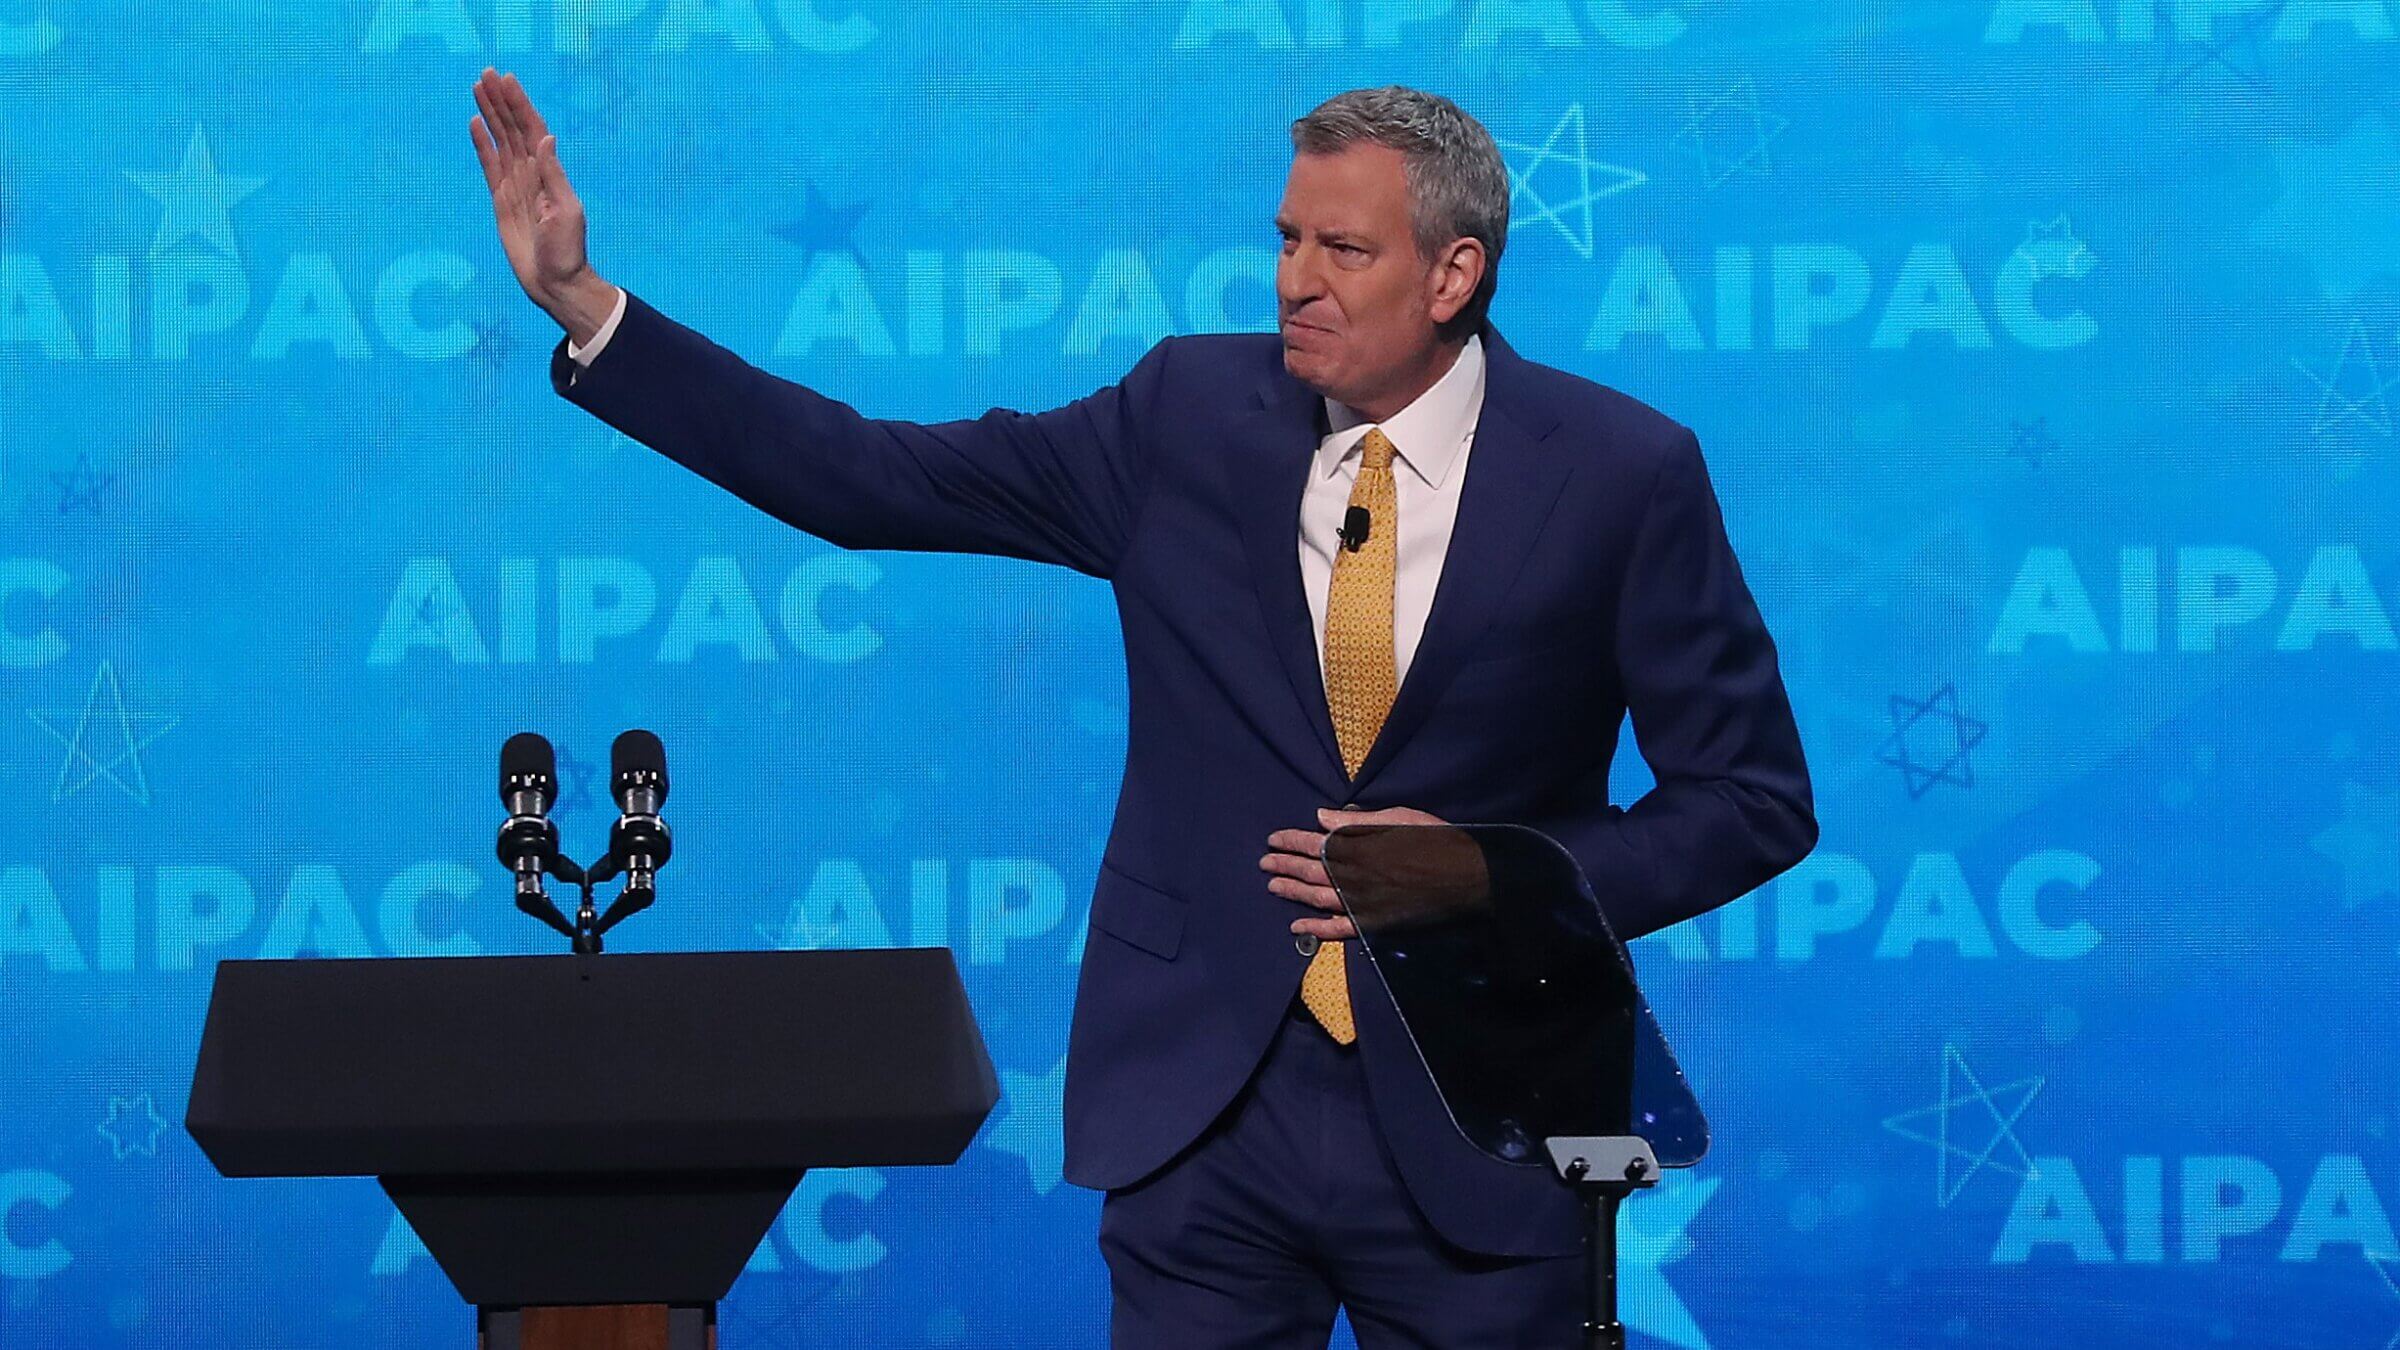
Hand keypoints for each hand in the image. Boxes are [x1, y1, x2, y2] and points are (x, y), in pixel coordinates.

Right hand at [470, 68, 613, 343]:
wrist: (556, 282)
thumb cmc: (567, 251)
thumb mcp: (565, 212)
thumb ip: (553, 176)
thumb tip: (545, 138)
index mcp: (550, 173)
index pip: (532, 129)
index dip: (519, 103)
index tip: (505, 79)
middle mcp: (533, 174)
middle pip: (513, 128)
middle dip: (501, 101)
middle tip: (485, 73)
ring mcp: (516, 186)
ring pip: (500, 141)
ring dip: (490, 115)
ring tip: (478, 88)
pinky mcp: (502, 201)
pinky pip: (489, 166)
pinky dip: (482, 145)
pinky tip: (475, 123)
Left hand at [1261, 805, 1445, 941]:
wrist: (1467, 878)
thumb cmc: (1435, 840)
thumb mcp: (1398, 818)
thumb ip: (1356, 821)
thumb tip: (1321, 817)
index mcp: (1358, 846)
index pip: (1313, 842)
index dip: (1290, 841)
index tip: (1272, 839)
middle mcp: (1353, 876)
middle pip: (1309, 870)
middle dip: (1284, 864)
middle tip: (1264, 862)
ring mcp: (1361, 903)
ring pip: (1316, 897)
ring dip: (1292, 892)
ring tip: (1272, 886)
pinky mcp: (1373, 924)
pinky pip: (1337, 929)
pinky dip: (1314, 929)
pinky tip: (1296, 926)